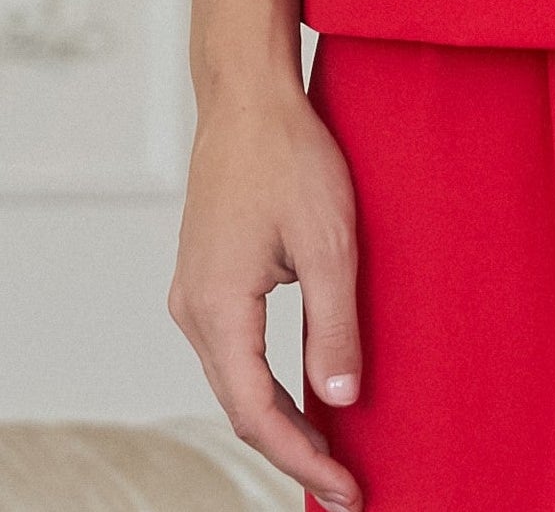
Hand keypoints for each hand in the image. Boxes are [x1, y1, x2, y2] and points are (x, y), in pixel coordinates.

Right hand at [169, 72, 363, 511]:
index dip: (303, 459)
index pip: (258, 413)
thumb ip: (334, 326)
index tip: (346, 490)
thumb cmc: (290, 156)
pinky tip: (298, 395)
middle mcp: (192, 309)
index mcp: (217, 308)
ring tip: (329, 453)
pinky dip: (264, 383)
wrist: (249, 97)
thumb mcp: (331, 242)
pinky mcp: (206, 276)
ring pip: (235, 381)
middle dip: (292, 452)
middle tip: (345, 488)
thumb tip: (341, 401)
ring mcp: (193, 292)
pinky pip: (232, 350)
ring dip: (278, 420)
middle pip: (241, 407)